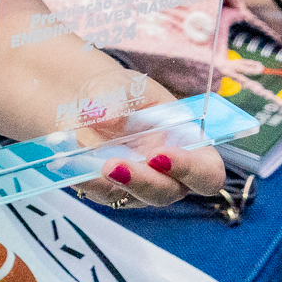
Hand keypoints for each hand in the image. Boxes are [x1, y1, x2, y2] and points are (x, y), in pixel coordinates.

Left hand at [69, 78, 226, 210]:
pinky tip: (73, 169)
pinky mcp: (110, 190)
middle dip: (145, 181)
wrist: (85, 101)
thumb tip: (106, 115)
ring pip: (136, 197)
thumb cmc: (120, 92)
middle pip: (169, 191)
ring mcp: (140, 185)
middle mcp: (169, 172)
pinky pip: (102, 193)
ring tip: (100, 164)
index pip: (207, 171)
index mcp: (187, 144)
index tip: (161, 155)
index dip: (192, 170)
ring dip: (117, 184)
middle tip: (118, 164)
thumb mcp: (122, 85)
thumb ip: (117, 97)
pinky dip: (87, 181)